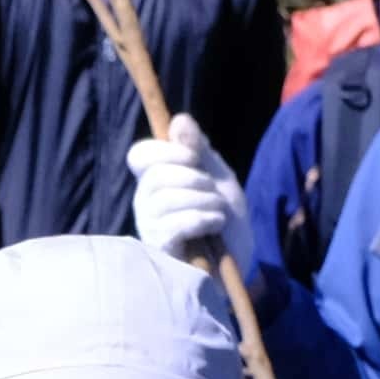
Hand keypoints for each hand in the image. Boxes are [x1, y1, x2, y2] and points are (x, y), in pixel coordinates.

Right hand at [132, 121, 239, 266]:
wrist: (239, 259)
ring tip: (219, 212)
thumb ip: (198, 148)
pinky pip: (174, 224)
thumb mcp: (218, 176)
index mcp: (155, 180)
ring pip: (166, 198)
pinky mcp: (160, 250)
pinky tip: (215, 225)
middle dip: (195, 178)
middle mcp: (145, 202)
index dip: (166, 152)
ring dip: (204, 200)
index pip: (139, 155)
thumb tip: (180, 119)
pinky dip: (202, 219)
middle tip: (213, 192)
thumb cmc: (224, 217)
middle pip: (155, 175)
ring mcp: (149, 226)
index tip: (194, 159)